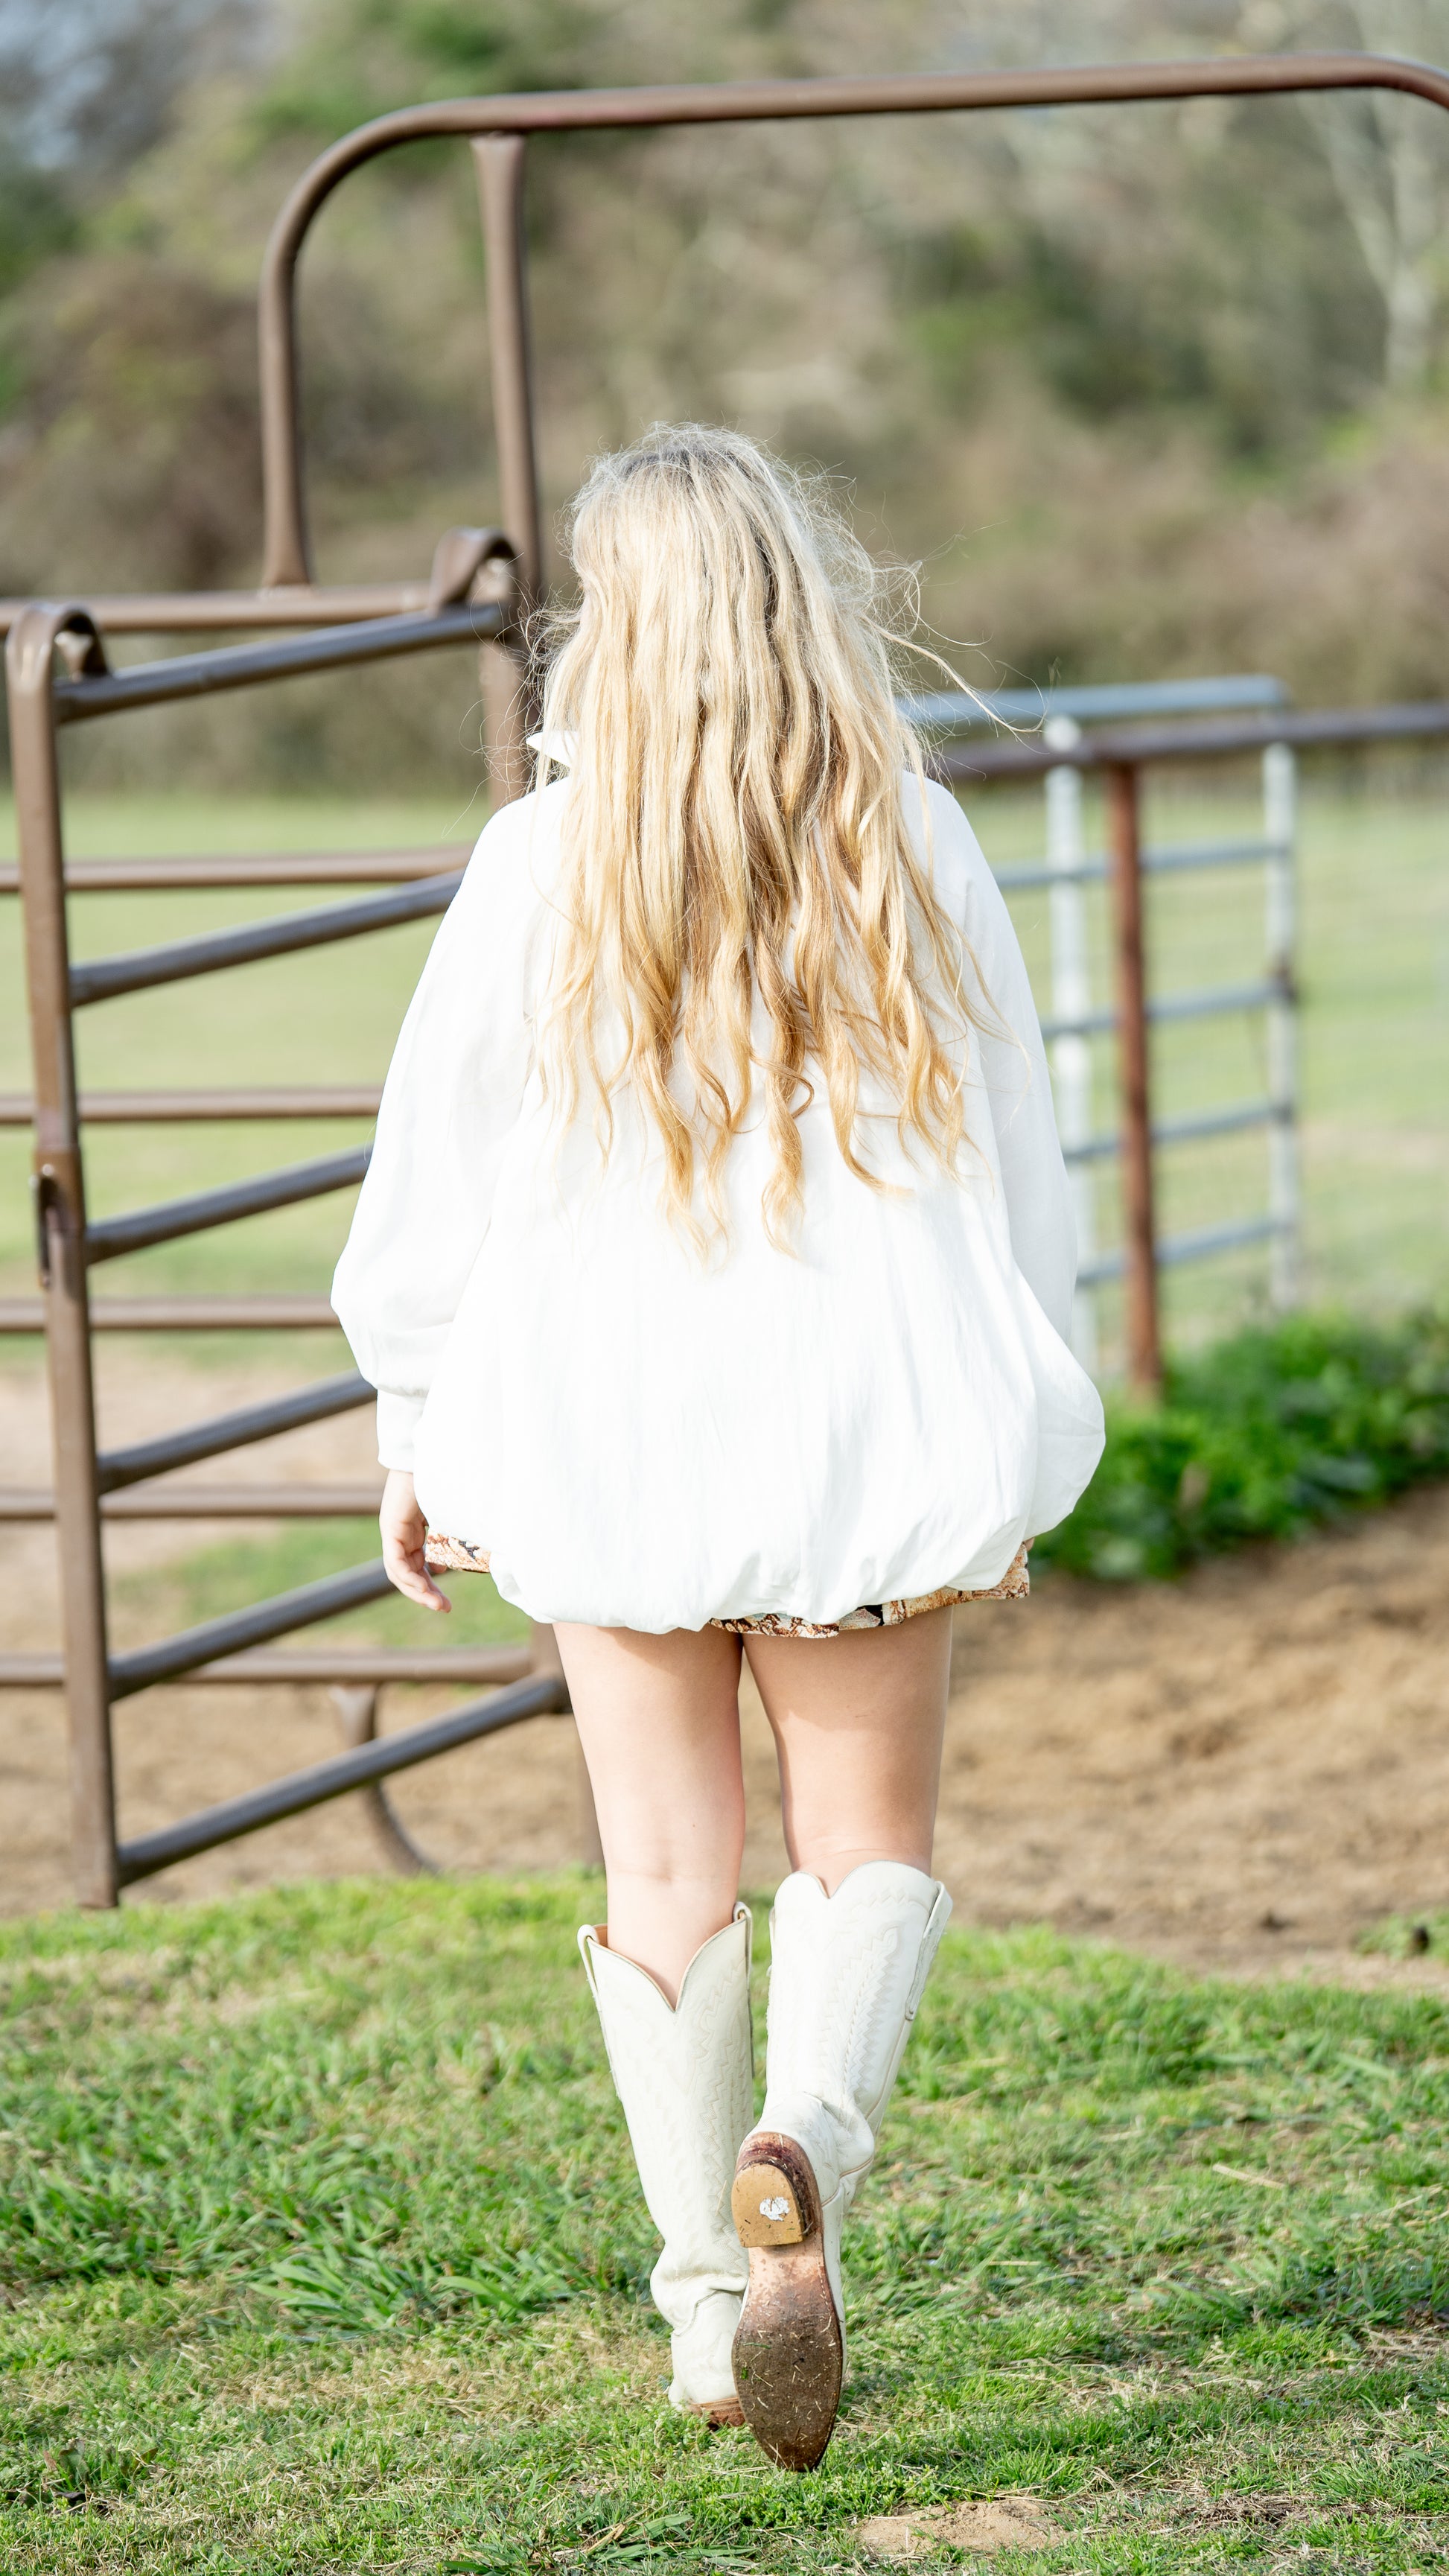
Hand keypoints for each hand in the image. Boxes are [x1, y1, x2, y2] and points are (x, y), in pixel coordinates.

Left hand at [379, 1467, 450, 1612]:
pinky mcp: (391, 1528)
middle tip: (444, 1608)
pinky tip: (424, 1586)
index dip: (429, 1583)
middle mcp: (399, 1533)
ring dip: (418, 1591)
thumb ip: (450, 1535)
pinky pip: (395, 1561)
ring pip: (399, 1572)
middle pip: (407, 1573)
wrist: (431, 1453)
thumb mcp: (449, 1514)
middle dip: (425, 1593)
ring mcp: (393, 1531)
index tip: (445, 1597)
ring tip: (437, 1604)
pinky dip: (409, 1577)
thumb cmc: (445, 1476)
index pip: (415, 1565)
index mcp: (412, 1530)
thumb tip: (454, 1559)